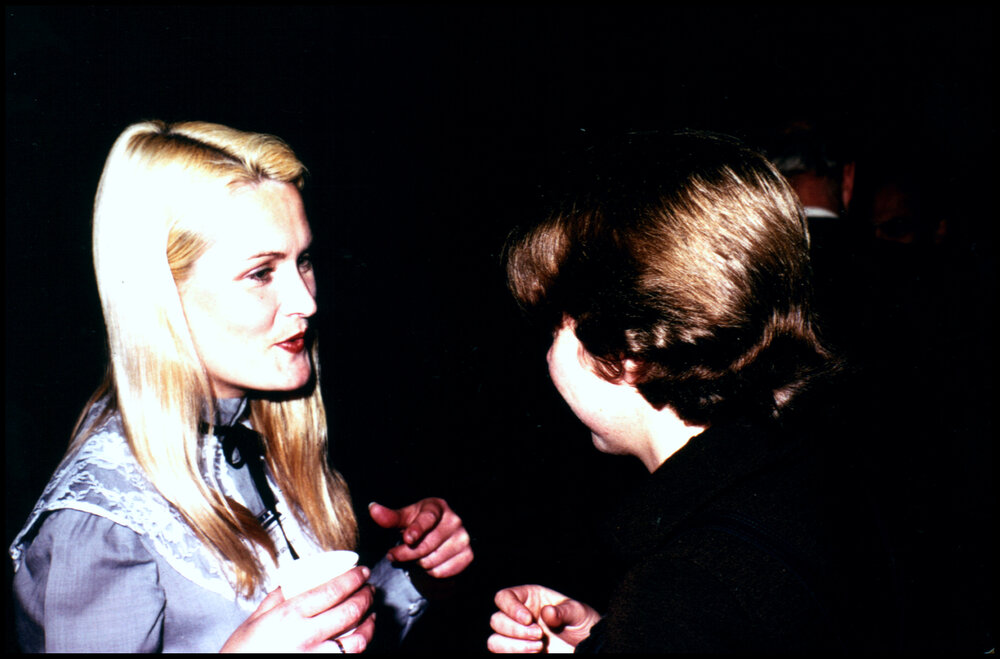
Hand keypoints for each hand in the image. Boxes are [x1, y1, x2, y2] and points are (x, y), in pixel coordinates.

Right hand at [221, 565, 374, 652]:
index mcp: (290, 616)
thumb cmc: (241, 654)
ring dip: (370, 623)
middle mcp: (306, 636)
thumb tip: (293, 581)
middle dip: (366, 596)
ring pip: (357, 639)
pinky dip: (359, 646)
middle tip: (369, 589)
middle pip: (350, 611)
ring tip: (371, 614)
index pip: (333, 590)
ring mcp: (316, 657)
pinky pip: (348, 657)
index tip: (361, 572)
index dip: (354, 578)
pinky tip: (360, 638)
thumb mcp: (254, 619)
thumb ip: (277, 597)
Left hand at [368, 498, 473, 577]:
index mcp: (437, 507)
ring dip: (418, 563)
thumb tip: (372, 508)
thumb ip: (390, 516)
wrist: (447, 530)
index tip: (407, 538)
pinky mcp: (467, 556)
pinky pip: (441, 572)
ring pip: (431, 562)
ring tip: (416, 555)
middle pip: (425, 546)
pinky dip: (431, 571)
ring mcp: (463, 539)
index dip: (417, 529)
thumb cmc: (423, 521)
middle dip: (405, 553)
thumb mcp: (407, 516)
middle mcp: (454, 521)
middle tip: (394, 553)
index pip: (427, 519)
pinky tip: (429, 561)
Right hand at [488, 584, 599, 652]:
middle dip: (516, 631)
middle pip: (497, 620)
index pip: (504, 597)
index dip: (510, 607)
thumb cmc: (581, 623)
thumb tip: (548, 613)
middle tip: (539, 636)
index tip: (528, 619)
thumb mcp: (578, 612)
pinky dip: (514, 655)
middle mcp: (518, 616)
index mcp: (528, 598)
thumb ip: (563, 611)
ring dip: (513, 646)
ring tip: (538, 648)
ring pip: (495, 640)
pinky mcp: (517, 652)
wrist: (586, 646)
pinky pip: (501, 654)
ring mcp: (516, 636)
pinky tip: (533, 655)